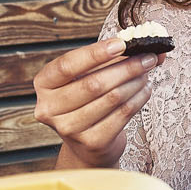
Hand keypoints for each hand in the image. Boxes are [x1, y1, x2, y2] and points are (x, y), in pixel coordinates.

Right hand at [33, 37, 161, 167]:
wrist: (87, 145)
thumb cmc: (86, 101)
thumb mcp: (88, 76)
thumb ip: (111, 59)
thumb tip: (147, 48)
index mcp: (44, 84)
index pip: (67, 65)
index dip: (95, 53)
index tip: (121, 44)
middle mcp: (50, 108)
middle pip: (93, 83)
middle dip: (126, 68)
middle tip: (147, 58)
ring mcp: (70, 128)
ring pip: (112, 98)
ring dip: (135, 82)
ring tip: (146, 73)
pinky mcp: (92, 142)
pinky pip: (122, 114)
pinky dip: (139, 99)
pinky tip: (145, 90)